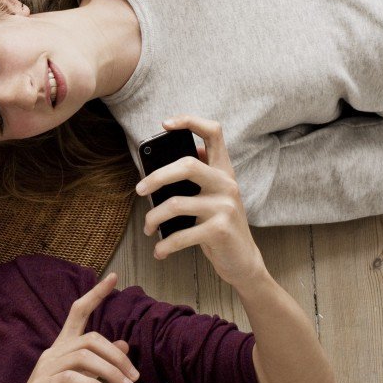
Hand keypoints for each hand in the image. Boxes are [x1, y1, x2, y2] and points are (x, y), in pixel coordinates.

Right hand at [7, 273, 138, 382]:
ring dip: (111, 372)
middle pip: (89, 338)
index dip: (95, 294)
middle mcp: (53, 352)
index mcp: (62, 347)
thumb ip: (99, 361)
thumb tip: (123, 343)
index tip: (114, 277)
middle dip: (117, 356)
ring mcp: (46, 369)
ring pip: (83, 357)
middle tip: (135, 377)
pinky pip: (72, 379)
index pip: (78, 312)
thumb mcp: (81, 379)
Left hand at [138, 116, 267, 289]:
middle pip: (187, 164)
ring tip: (148, 228)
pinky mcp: (221, 229)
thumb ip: (194, 179)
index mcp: (223, 170)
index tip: (165, 124)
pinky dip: (165, 244)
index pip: (213, 132)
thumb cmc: (217, 225)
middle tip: (139, 190)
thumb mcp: (210, 197)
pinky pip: (181, 234)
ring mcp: (225, 206)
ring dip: (153, 218)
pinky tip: (159, 250)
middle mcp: (227, 183)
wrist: (243, 261)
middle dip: (156, 177)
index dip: (190, 121)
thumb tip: (156, 168)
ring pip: (175, 203)